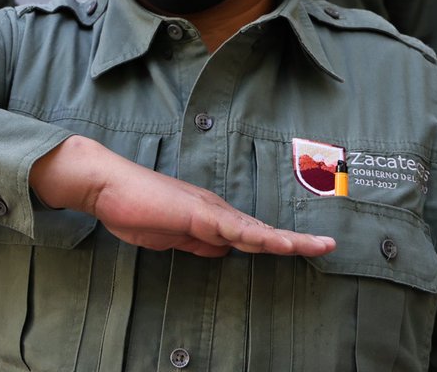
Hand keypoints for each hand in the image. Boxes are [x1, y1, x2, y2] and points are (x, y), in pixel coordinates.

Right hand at [31, 136, 335, 257]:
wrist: (107, 185)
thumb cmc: (131, 209)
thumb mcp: (169, 237)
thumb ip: (196, 242)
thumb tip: (223, 250)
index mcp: (208, 217)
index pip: (249, 234)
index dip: (277, 242)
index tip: (303, 247)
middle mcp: (215, 210)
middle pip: (262, 231)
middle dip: (296, 240)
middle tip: (329, 245)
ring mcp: (209, 210)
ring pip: (256, 230)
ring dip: (289, 240)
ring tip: (319, 246)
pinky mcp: (198, 213)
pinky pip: (236, 229)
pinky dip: (261, 238)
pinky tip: (282, 244)